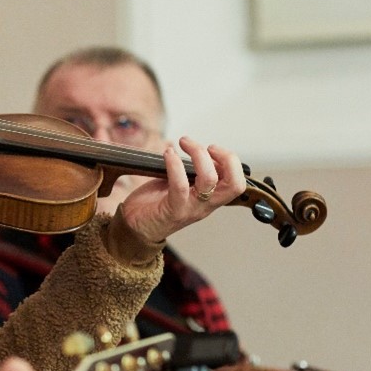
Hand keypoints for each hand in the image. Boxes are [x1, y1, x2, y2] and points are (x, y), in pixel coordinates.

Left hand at [118, 137, 246, 243]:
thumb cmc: (155, 203)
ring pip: (209, 180)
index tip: (212, 148)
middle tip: (206, 147)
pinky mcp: (172, 211)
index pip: (237, 182)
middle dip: (226, 158)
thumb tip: (199, 151)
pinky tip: (168, 154)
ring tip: (183, 143)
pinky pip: (180, 186)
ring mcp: (190, 209)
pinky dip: (175, 165)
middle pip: (234, 184)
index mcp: (210, 198)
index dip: (231, 161)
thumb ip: (192, 172)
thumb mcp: (180, 184)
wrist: (134, 227)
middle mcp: (205, 205)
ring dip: (198, 154)